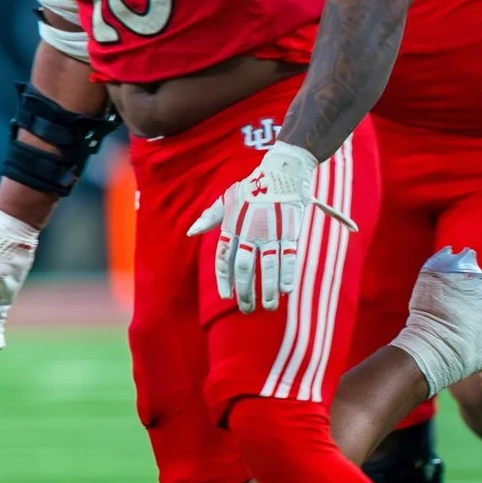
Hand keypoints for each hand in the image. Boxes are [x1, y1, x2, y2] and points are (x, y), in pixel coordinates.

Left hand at [188, 142, 353, 313]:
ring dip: (267, 290)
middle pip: (244, 267)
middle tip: (245, 309)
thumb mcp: (227, 200)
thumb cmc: (252, 188)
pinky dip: (286, 275)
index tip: (225, 295)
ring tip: (268, 307)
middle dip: (245, 291)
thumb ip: (210, 218)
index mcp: (232, 226)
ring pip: (267, 267)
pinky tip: (285, 291)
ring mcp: (271, 232)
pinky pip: (288, 257)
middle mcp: (249, 232)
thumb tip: (191, 231)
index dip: (224, 279)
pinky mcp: (290, 232)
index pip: (224, 258)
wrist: (281, 173)